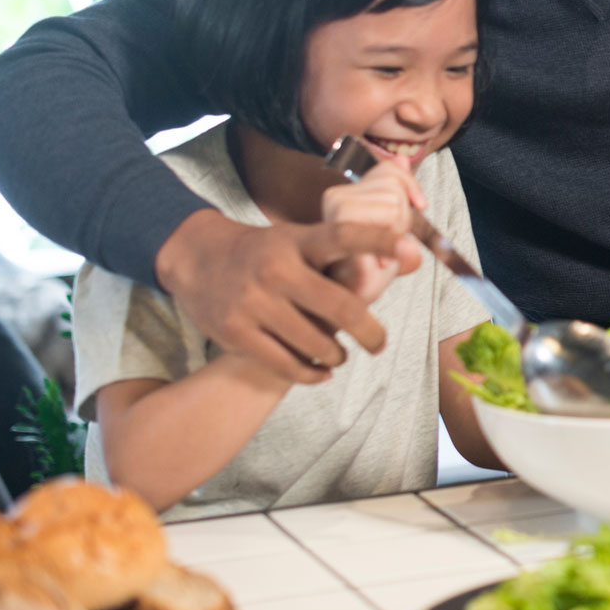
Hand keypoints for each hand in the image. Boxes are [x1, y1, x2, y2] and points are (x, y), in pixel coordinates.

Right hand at [154, 209, 401, 383]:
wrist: (195, 259)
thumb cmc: (266, 253)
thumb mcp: (300, 240)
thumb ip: (349, 252)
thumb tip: (413, 256)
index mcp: (296, 241)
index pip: (342, 236)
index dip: (376, 239)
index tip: (407, 247)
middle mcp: (276, 269)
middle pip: (339, 307)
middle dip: (370, 332)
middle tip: (379, 343)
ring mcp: (253, 302)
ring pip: (315, 343)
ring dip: (337, 355)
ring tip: (340, 355)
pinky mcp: (235, 332)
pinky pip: (286, 364)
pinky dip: (311, 373)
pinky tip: (322, 371)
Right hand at [321, 164, 426, 303]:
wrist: (352, 306)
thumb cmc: (370, 268)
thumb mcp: (390, 222)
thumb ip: (395, 192)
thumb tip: (402, 160)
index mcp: (343, 194)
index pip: (390, 170)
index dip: (410, 188)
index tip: (417, 207)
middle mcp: (334, 200)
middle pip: (394, 188)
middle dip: (403, 218)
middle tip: (387, 244)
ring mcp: (335, 219)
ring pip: (393, 204)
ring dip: (397, 234)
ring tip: (379, 254)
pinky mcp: (342, 238)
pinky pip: (384, 226)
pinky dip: (393, 247)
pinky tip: (380, 265)